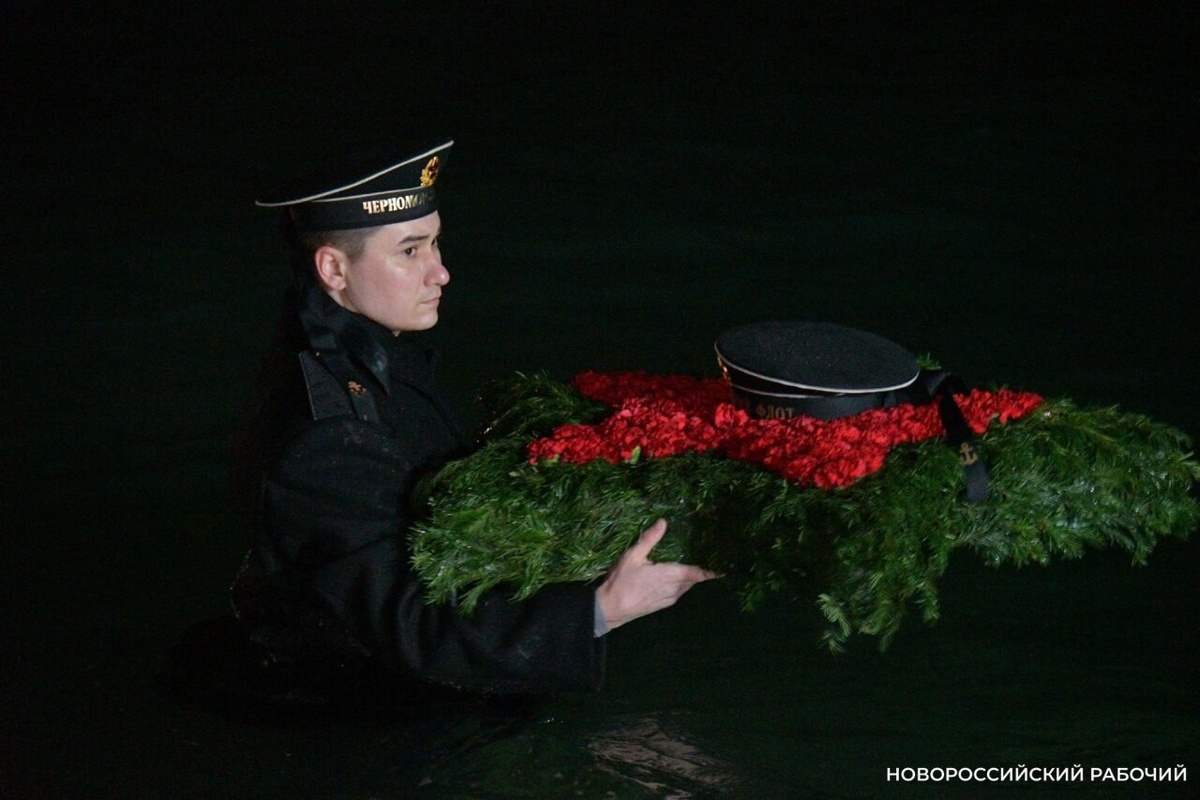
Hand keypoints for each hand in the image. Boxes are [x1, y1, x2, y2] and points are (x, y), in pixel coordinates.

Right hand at [595, 519, 719, 630]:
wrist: (610, 608)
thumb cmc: (621, 580)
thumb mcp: (632, 556)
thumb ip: (650, 539)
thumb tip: (664, 522)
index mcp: (669, 575)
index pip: (697, 573)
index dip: (711, 571)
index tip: (725, 567)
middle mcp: (674, 589)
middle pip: (693, 580)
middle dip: (702, 571)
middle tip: (710, 559)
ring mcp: (669, 598)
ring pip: (686, 587)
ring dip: (692, 578)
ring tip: (697, 566)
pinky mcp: (662, 604)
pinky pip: (679, 593)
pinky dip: (683, 585)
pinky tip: (678, 579)